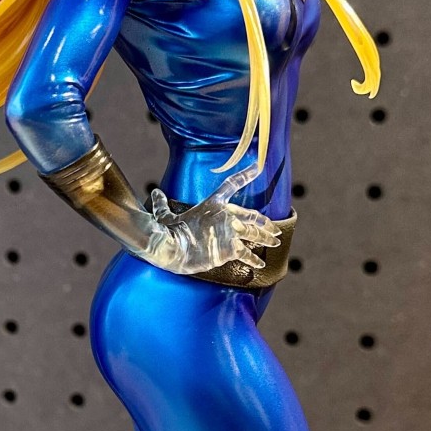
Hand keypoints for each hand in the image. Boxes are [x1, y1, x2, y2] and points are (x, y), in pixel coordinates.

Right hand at [141, 166, 280, 276]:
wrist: (172, 247)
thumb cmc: (167, 231)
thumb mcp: (164, 214)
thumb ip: (162, 204)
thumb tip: (155, 192)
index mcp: (213, 203)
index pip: (232, 184)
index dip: (247, 174)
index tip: (258, 166)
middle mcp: (226, 215)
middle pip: (252, 216)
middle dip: (265, 222)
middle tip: (275, 228)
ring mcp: (231, 232)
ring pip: (255, 234)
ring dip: (267, 238)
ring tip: (275, 242)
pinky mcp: (230, 249)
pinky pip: (248, 254)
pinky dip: (255, 260)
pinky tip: (260, 264)